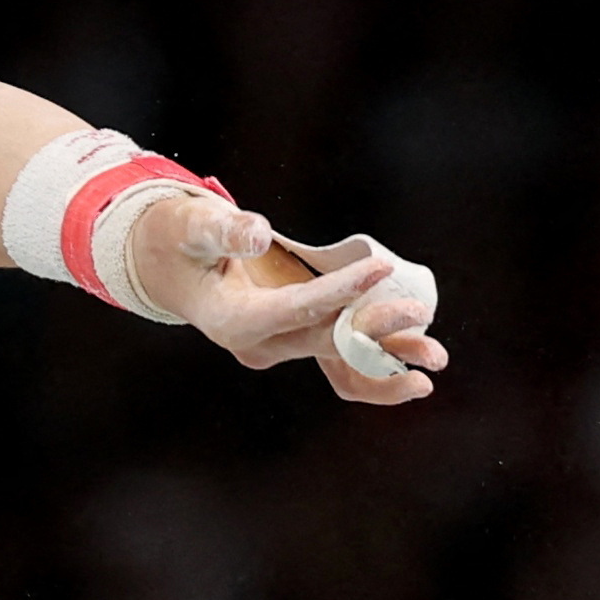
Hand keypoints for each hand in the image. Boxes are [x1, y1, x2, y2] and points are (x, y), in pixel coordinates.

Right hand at [131, 196, 449, 406]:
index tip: (382, 268)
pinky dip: (373, 364)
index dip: (340, 290)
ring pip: (337, 357)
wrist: (166, 266)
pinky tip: (412, 374)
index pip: (297, 308)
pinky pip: (336, 361)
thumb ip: (224, 229)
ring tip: (433, 355)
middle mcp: (257, 346)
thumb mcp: (193, 225)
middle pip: (325, 339)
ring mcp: (275, 350)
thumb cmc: (180, 238)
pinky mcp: (290, 343)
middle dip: (375, 327)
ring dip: (385, 357)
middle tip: (421, 311)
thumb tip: (259, 232)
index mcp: (232, 321)